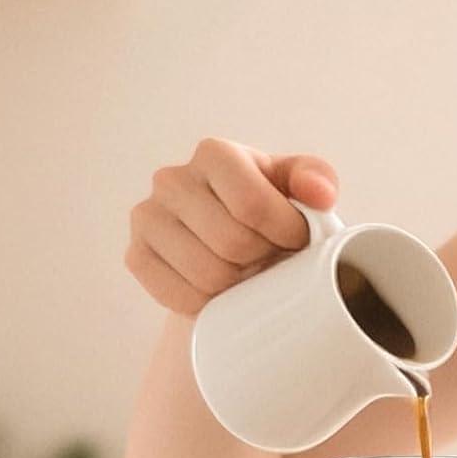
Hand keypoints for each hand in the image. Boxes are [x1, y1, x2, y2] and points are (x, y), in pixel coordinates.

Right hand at [125, 140, 339, 316]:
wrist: (224, 245)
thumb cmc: (266, 211)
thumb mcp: (297, 189)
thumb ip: (316, 180)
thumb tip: (320, 195)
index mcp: (214, 153)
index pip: (252, 204)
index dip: (285, 233)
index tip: (297, 241)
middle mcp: (171, 179)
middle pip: (232, 243)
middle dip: (261, 260)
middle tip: (266, 258)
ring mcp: (148, 218)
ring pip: (207, 275)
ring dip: (237, 286)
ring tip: (244, 272)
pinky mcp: (136, 256)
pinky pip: (181, 296)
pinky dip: (209, 304)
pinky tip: (219, 291)